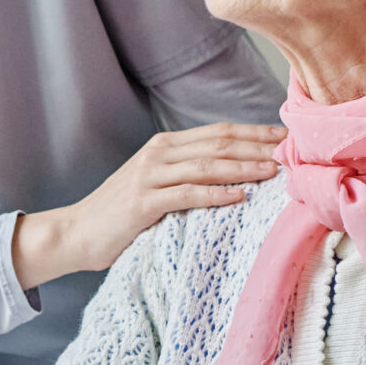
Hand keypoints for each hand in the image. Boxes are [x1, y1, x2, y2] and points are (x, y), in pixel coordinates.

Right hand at [12, 122, 283, 286]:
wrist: (75, 232)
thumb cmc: (119, 214)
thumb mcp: (154, 183)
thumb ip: (185, 173)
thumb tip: (233, 174)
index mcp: (163, 145)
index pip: (218, 132)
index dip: (253, 132)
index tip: (285, 137)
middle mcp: (158, 153)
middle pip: (217, 144)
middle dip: (256, 147)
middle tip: (290, 153)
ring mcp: (149, 176)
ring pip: (207, 166)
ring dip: (243, 167)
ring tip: (272, 172)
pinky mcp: (143, 202)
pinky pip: (187, 194)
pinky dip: (216, 194)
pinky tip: (240, 196)